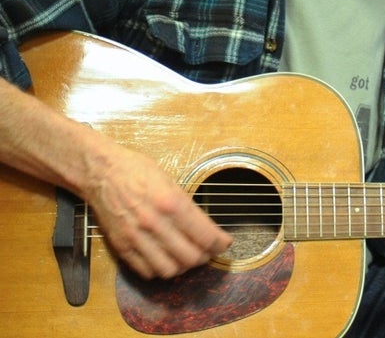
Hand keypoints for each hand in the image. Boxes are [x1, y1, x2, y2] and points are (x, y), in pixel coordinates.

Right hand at [85, 143, 232, 278]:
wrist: (101, 172)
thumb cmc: (137, 170)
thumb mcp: (170, 180)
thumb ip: (186, 206)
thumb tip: (204, 226)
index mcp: (171, 203)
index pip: (205, 235)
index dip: (220, 243)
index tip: (225, 243)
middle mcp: (155, 224)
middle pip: (190, 257)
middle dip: (206, 257)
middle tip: (209, 251)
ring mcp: (137, 238)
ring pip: (170, 270)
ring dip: (184, 267)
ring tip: (189, 257)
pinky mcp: (122, 247)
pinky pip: (147, 271)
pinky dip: (161, 270)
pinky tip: (167, 259)